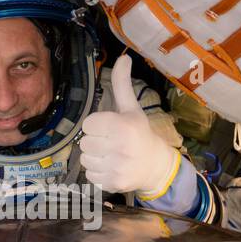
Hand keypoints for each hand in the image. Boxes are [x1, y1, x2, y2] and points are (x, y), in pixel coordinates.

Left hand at [80, 55, 180, 197]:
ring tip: (111, 155)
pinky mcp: (112, 183)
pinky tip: (112, 167)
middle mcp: (119, 147)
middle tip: (110, 143)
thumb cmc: (140, 133)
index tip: (109, 128)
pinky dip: (97, 172)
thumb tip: (123, 57)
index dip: (96, 126)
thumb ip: (122, 84)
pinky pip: (89, 175)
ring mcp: (115, 167)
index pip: (88, 125)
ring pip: (84, 160)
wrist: (156, 166)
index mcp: (122, 126)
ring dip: (94, 158)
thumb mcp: (131, 108)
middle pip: (84, 143)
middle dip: (95, 142)